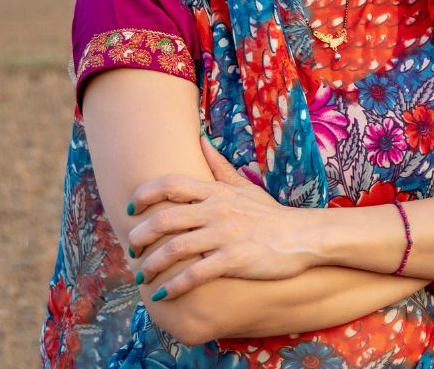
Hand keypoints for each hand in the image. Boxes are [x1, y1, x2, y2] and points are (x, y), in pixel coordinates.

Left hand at [125, 137, 315, 301]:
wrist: (303, 237)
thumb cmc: (271, 215)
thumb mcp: (245, 188)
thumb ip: (219, 167)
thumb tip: (200, 140)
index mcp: (217, 192)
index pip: (170, 184)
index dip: (143, 195)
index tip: (130, 209)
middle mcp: (217, 210)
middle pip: (164, 218)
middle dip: (139, 236)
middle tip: (131, 249)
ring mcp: (225, 235)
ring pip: (174, 248)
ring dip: (151, 265)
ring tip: (141, 276)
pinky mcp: (234, 259)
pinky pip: (194, 274)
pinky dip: (174, 286)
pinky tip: (163, 294)